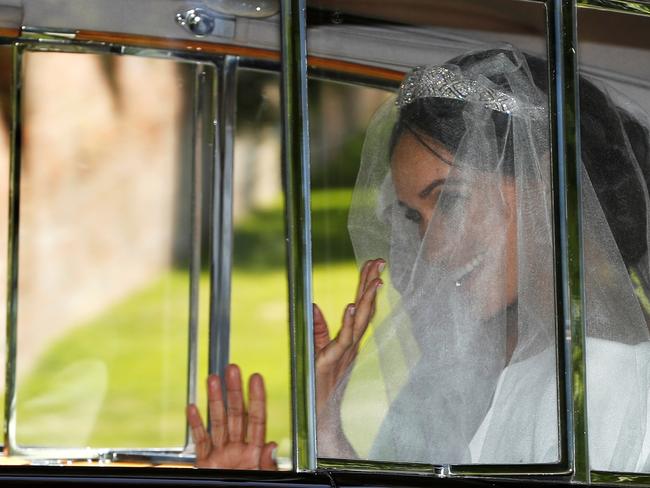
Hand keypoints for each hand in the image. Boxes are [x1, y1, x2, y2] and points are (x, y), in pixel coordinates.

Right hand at [186, 364, 276, 469]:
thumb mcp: (262, 477)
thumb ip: (266, 464)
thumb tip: (272, 445)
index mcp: (254, 452)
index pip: (256, 419)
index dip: (256, 398)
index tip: (256, 377)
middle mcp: (238, 449)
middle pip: (236, 414)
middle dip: (234, 390)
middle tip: (232, 369)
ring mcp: (221, 455)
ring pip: (217, 422)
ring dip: (215, 399)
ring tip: (213, 378)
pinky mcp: (205, 463)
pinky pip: (200, 441)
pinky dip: (195, 424)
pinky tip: (193, 408)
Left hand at [314, 258, 384, 417]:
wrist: (321, 413)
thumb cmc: (320, 382)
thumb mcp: (318, 349)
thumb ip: (318, 328)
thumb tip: (313, 304)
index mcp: (350, 338)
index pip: (362, 305)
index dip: (367, 284)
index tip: (374, 261)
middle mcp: (351, 342)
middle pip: (365, 308)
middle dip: (371, 284)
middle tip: (380, 260)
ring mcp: (344, 351)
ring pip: (360, 322)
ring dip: (368, 300)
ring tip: (374, 280)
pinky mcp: (332, 360)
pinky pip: (343, 340)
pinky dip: (348, 323)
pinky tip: (352, 306)